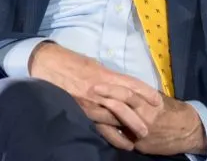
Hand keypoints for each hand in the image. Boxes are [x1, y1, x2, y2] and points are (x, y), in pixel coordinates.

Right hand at [28, 42, 163, 146]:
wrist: (50, 65)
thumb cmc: (74, 63)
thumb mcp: (95, 65)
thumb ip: (110, 77)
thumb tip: (123, 85)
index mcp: (105, 75)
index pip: (130, 84)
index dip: (145, 92)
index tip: (157, 101)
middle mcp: (99, 90)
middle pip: (124, 105)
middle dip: (139, 117)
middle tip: (151, 127)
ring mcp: (90, 103)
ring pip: (113, 119)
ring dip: (128, 129)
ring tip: (140, 137)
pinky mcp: (81, 112)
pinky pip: (99, 127)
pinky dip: (111, 136)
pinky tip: (121, 142)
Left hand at [91, 84, 206, 155]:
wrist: (188, 132)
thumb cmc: (172, 111)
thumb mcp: (159, 99)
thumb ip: (141, 94)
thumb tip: (123, 85)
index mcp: (149, 103)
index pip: (128, 94)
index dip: (112, 89)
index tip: (98, 83)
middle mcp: (144, 117)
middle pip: (121, 107)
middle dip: (105, 99)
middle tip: (90, 91)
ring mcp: (140, 133)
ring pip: (118, 123)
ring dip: (102, 116)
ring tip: (90, 109)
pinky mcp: (139, 145)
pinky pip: (121, 139)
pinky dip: (109, 133)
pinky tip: (99, 127)